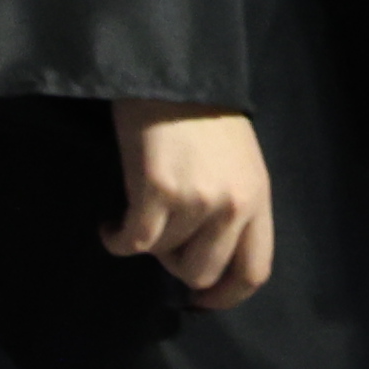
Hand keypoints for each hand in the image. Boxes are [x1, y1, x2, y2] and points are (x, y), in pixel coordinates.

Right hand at [102, 99, 273, 308]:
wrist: (171, 67)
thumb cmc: (204, 111)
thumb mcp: (239, 162)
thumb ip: (234, 205)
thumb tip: (209, 254)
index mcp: (257, 197)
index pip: (253, 271)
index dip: (225, 297)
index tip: (201, 301)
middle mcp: (232, 205)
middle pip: (202, 272)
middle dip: (177, 265)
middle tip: (163, 239)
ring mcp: (195, 199)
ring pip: (164, 255)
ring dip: (147, 241)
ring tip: (139, 210)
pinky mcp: (156, 190)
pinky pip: (133, 242)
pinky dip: (116, 238)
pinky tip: (110, 224)